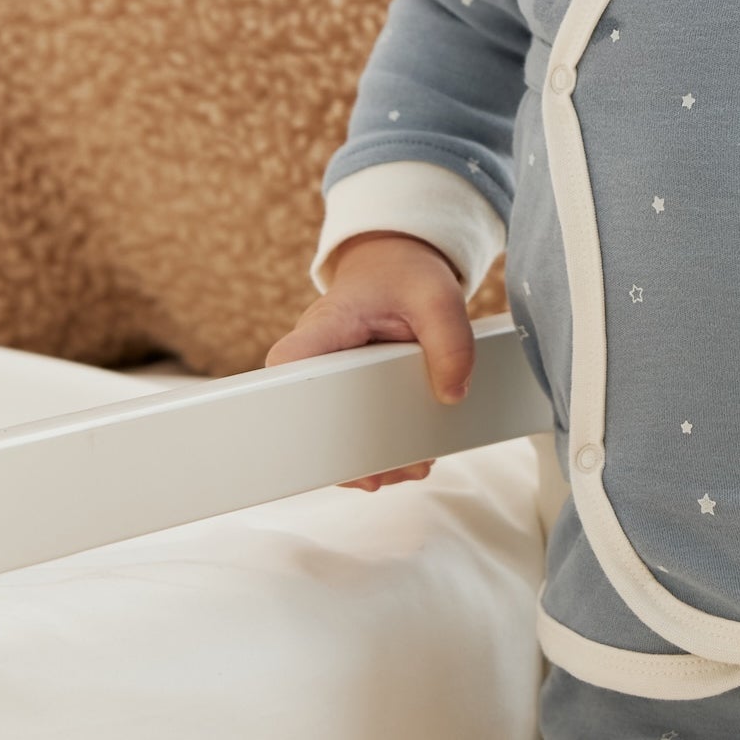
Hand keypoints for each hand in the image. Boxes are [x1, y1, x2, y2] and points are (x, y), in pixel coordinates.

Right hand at [263, 232, 474, 491]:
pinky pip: (348, 429)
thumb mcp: (437, 297)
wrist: (396, 267)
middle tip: (386, 474)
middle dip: (348, 454)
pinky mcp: (342, 394)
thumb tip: (452, 395)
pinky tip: (403, 461)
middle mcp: (313, 360)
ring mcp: (325, 381)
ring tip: (410, 468)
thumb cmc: (406, 276)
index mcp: (322, 329)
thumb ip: (450, 341)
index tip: (328, 440)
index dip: (298, 407)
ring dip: (366, 459)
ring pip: (328, 436)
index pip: (287, 368)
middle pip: (308, 421)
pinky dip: (374, 447)